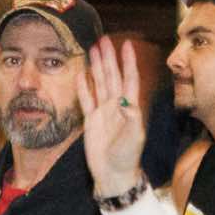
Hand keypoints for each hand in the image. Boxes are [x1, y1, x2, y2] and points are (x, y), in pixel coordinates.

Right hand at [75, 36, 147, 200]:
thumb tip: (127, 101)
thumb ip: (131, 118)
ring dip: (96, 67)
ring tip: (92, 50)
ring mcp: (103, 112)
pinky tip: (80, 75)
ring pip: (99, 84)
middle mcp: (116, 105)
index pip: (129, 79)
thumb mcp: (134, 137)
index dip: (128, 62)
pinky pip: (86, 100)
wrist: (113, 173)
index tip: (126, 45)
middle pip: (112, 77)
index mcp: (129, 106)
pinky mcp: (91, 121)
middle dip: (108, 58)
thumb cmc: (128, 156)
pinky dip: (83, 88)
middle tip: (103, 40)